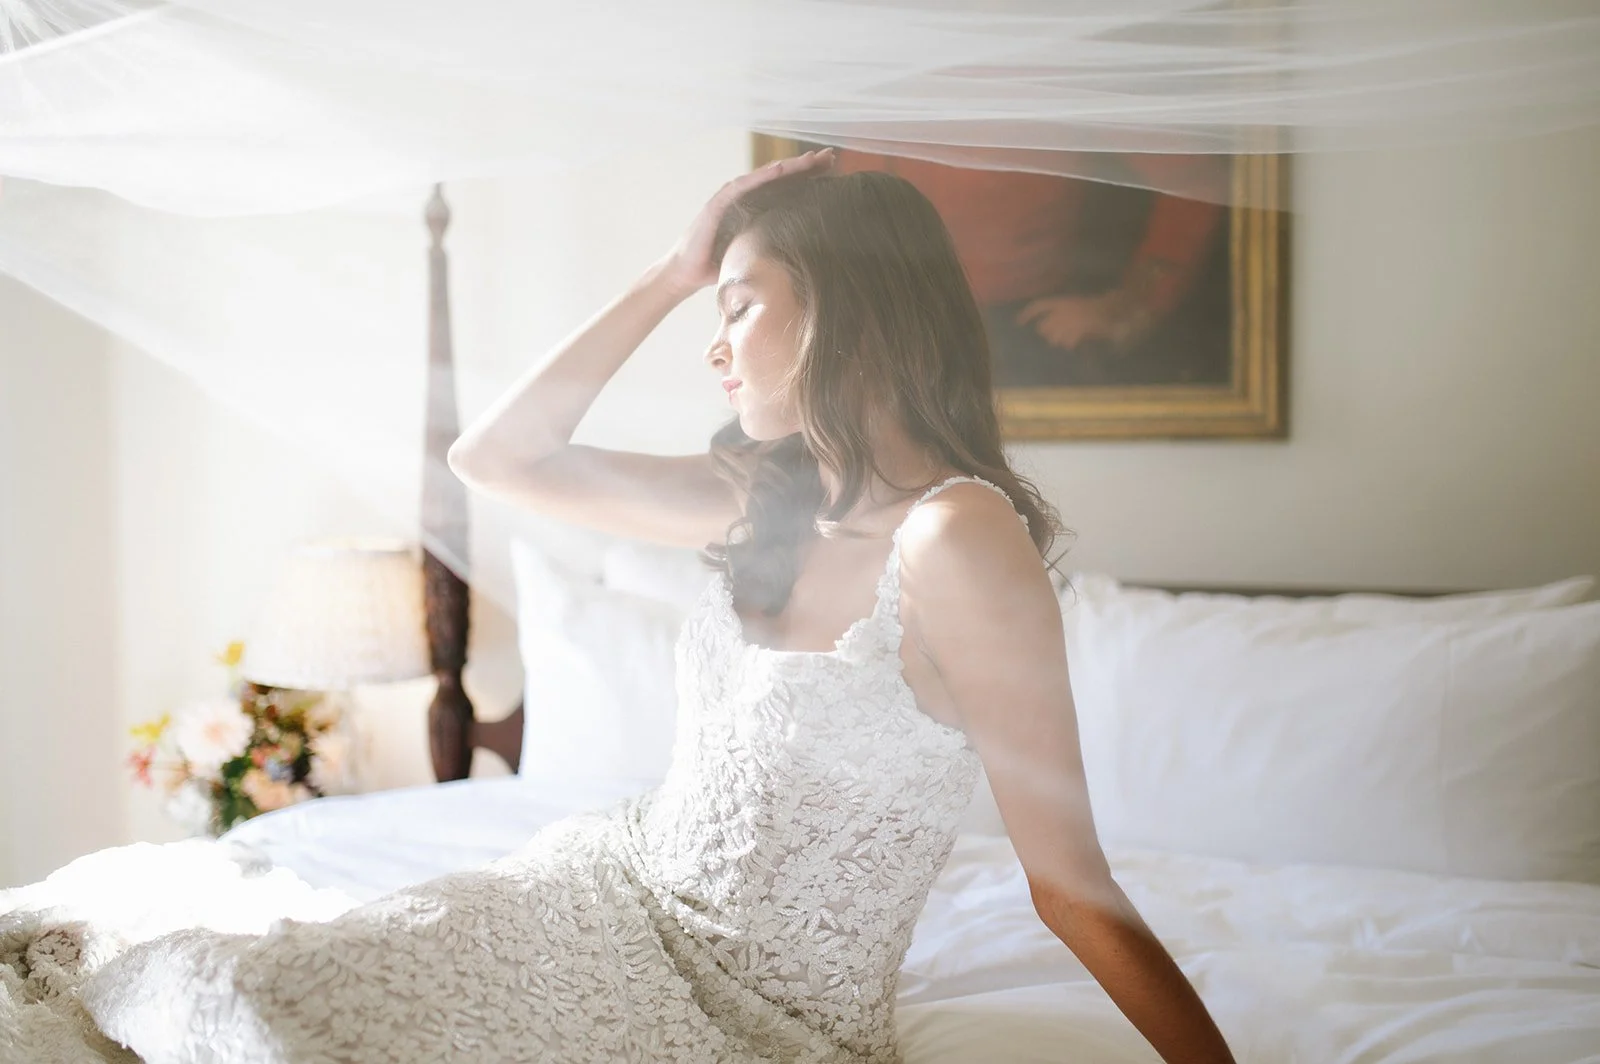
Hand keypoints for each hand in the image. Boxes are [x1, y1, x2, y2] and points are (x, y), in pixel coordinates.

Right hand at [659, 148, 835, 294]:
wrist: (685, 275)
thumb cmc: (718, 265)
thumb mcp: (754, 253)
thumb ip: (773, 246)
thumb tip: (806, 254)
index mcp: (755, 208)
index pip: (786, 188)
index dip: (809, 177)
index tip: (834, 169)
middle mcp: (744, 197)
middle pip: (779, 177)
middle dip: (805, 165)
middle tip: (831, 155)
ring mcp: (729, 198)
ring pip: (763, 176)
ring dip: (787, 166)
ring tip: (810, 158)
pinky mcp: (716, 205)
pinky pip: (741, 187)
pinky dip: (760, 177)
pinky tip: (779, 169)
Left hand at [1017, 290, 1151, 352]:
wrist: (1114, 309)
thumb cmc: (1096, 308)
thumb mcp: (1075, 306)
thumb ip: (1060, 315)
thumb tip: (1045, 329)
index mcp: (1062, 301)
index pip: (1038, 305)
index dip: (1027, 314)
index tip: (1018, 323)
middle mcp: (1062, 310)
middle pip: (1043, 328)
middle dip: (1049, 333)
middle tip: (1061, 334)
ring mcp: (1069, 320)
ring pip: (1054, 338)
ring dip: (1061, 340)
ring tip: (1071, 337)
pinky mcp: (1077, 330)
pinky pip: (1067, 343)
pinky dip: (1071, 344)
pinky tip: (1078, 342)